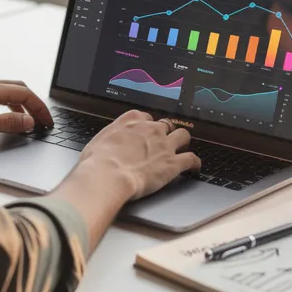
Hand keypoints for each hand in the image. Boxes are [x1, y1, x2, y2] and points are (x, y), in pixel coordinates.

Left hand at [0, 80, 53, 141]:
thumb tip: (29, 121)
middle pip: (17, 88)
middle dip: (33, 103)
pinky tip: (5, 117)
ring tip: (27, 121)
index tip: (47, 121)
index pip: (24, 93)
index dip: (39, 107)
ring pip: (6, 91)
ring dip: (20, 104)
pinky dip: (7, 105)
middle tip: (42, 120)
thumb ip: (6, 123)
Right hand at [77, 111, 199, 199]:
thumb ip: (107, 141)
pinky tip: (195, 168)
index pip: (145, 116)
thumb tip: (103, 148)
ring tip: (182, 149)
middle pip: (166, 124)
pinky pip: (192, 159)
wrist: (107, 175)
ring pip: (183, 135)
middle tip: (163, 141)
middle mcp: (150, 129)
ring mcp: (164, 145)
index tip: (145, 131)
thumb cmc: (96, 162)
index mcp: (130, 121)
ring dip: (183, 142)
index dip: (146, 125)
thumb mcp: (97, 143)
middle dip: (166, 132)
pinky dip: (195, 163)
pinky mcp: (172, 164)